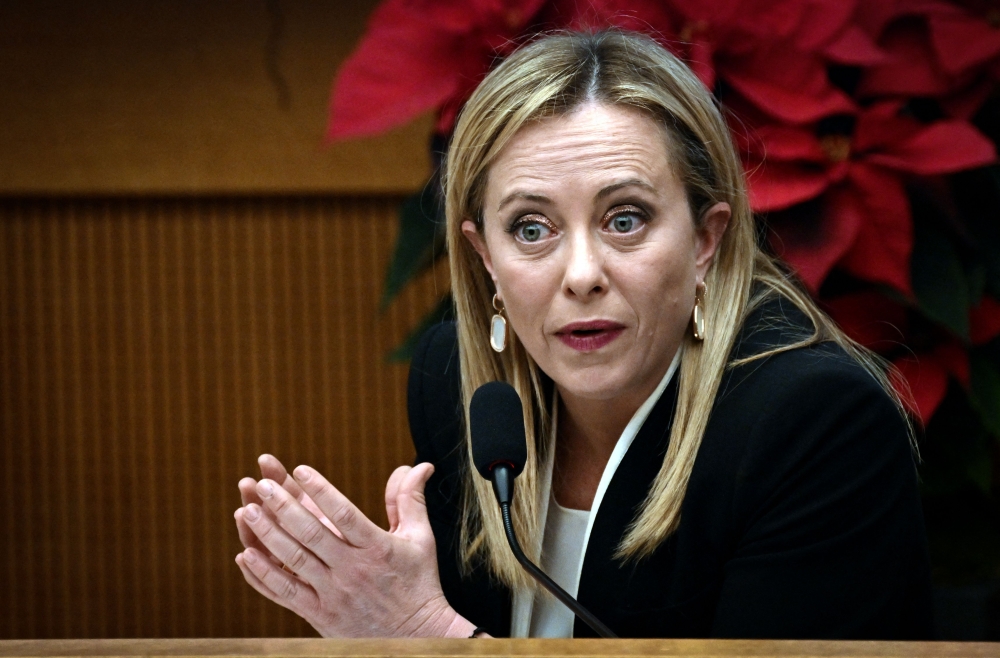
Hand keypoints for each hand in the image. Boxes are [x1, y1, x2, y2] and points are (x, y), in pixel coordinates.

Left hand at [234, 460, 473, 637]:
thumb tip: (420, 465)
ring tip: (246, 511)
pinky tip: (245, 555)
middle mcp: (353, 570)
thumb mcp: (420, 537)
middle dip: (282, 506)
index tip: (300, 469)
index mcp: (377, 547)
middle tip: (261, 485)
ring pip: (293, 560)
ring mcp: (334, 593)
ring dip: (267, 535)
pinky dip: (263, 575)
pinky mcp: (320, 614)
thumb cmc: (418, 582)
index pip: (343, 513)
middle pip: (311, 533)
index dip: (320, 490)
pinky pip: (285, 593)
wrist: (416, 637)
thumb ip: (410, 499)